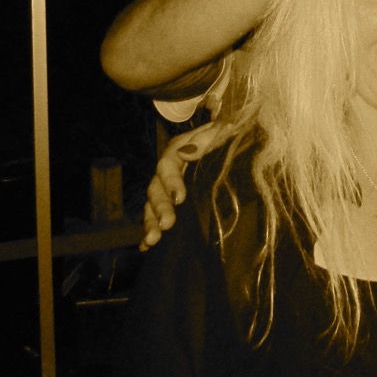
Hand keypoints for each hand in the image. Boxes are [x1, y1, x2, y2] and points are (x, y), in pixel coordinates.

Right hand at [139, 119, 235, 249]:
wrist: (231, 142)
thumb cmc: (227, 133)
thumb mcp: (221, 130)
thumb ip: (207, 138)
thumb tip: (186, 152)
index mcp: (178, 150)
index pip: (168, 165)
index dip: (171, 182)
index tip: (180, 198)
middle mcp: (168, 170)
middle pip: (157, 188)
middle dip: (160, 208)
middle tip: (167, 224)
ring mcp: (167, 186)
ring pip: (152, 205)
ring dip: (150, 223)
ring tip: (152, 240)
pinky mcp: (171, 201)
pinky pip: (155, 216)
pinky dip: (149, 230)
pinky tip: (146, 246)